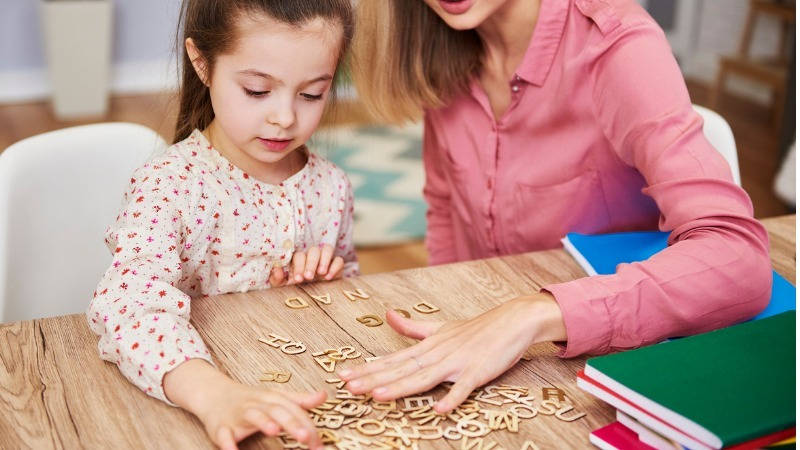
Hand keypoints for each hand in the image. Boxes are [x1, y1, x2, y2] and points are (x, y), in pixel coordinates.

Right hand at [163, 359, 325, 449]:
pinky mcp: (221, 426)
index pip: (294, 410)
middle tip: (306, 438)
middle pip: (277, 410)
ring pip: (252, 415)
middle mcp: (258, 404)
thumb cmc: (251, 399)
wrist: (214, 394)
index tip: (320, 443)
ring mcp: (238, 414)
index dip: (308, 425)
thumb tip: (323, 396)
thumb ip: (299, 400)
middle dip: (292, 423)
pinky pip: (224, 434)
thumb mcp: (275, 396)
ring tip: (275, 431)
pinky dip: (228, 442)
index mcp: (272, 398)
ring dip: (263, 422)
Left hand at [269, 244, 343, 285]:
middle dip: (311, 264)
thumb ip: (277, 278)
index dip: (299, 266)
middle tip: (309, 278)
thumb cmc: (296, 290)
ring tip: (321, 274)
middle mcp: (312, 257)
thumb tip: (277, 268)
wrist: (314, 300)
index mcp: (299, 260)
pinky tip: (329, 278)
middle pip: (313, 251)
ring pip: (327, 249)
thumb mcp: (283, 287)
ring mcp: (325, 260)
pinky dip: (335, 267)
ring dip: (324, 260)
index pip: (299, 256)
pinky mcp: (336, 266)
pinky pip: (338, 260)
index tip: (298, 279)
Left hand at [337, 293, 566, 413]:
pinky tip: (438, 409)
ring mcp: (456, 363)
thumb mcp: (440, 327)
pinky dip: (451, 398)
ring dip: (401, 387)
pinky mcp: (477, 371)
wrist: (511, 321)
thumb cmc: (476, 329)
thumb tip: (387, 315)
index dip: (368, 368)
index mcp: (427, 347)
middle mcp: (437, 354)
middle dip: (374, 379)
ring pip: (424, 377)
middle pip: (401, 369)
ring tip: (378, 396)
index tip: (343, 375)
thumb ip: (412, 327)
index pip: (392, 359)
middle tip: (349, 387)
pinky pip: (463, 388)